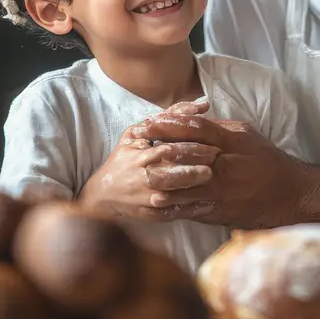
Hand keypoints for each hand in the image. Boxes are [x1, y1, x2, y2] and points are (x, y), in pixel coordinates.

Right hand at [79, 100, 219, 221]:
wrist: (104, 192)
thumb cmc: (124, 157)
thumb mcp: (137, 131)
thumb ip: (171, 115)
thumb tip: (203, 104)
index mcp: (140, 156)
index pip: (167, 150)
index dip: (191, 149)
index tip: (213, 147)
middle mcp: (142, 178)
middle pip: (170, 175)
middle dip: (193, 170)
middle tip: (215, 164)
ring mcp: (146, 198)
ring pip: (171, 197)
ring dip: (194, 191)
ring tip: (213, 182)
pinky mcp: (150, 215)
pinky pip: (172, 214)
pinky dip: (190, 210)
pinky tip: (208, 204)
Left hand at [125, 114, 305, 228]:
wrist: (291, 196)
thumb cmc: (268, 161)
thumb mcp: (247, 136)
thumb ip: (220, 129)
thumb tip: (194, 121)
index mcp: (231, 142)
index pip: (196, 129)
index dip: (170, 124)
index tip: (150, 120)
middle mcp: (224, 165)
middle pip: (185, 154)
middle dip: (158, 148)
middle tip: (135, 144)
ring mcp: (220, 190)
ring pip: (184, 182)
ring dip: (160, 178)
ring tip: (139, 173)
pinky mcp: (218, 211)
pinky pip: (191, 208)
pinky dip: (172, 205)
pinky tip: (155, 202)